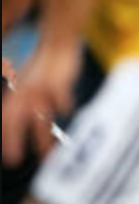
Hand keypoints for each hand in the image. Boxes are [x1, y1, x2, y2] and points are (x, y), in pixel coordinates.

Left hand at [1, 43, 80, 166]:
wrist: (58, 42)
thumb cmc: (47, 66)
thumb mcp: (32, 84)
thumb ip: (28, 101)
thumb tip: (31, 119)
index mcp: (18, 95)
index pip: (6, 120)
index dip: (6, 138)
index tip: (8, 158)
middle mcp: (26, 94)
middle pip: (15, 121)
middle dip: (13, 141)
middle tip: (13, 160)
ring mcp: (42, 89)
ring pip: (39, 116)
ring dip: (41, 137)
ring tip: (46, 155)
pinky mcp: (59, 83)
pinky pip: (60, 98)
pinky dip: (62, 105)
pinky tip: (67, 112)